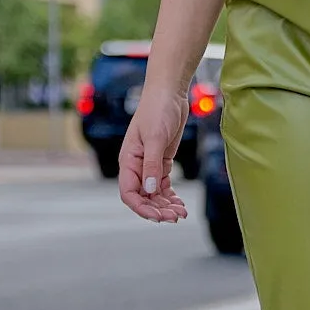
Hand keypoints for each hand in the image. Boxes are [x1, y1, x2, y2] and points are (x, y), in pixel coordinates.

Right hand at [118, 83, 190, 222]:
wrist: (169, 92)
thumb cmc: (157, 109)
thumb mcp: (155, 138)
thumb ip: (152, 165)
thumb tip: (149, 190)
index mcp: (128, 160)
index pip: (128, 193)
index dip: (141, 207)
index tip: (157, 216)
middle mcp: (136, 165)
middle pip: (143, 197)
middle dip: (157, 209)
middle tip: (176, 217)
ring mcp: (149, 164)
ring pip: (154, 193)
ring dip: (165, 205)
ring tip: (181, 213)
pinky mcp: (162, 161)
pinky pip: (162, 185)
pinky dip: (170, 196)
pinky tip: (180, 204)